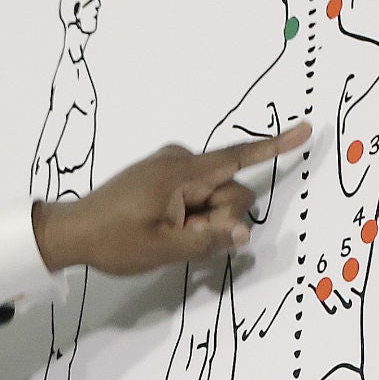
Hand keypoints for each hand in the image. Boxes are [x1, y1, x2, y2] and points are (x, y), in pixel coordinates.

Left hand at [33, 124, 310, 277]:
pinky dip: (192, 215)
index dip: (275, 147)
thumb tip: (244, 232)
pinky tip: (168, 230)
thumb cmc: (113, 240)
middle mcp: (180, 162)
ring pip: (212, 196)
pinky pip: (194, 195)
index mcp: (182, 173)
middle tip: (184, 238)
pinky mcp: (161, 177)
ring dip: (203, 220)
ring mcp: (169, 168)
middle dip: (219, 218)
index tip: (307, 130)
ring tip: (168, 235)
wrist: (71, 231)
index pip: (238, 157)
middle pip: (228, 190)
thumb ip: (209, 241)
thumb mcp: (164, 249)